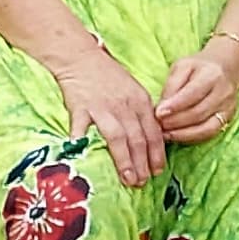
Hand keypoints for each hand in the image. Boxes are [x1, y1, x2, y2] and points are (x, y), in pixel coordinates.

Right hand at [53, 52, 167, 187]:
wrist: (81, 58)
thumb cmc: (107, 75)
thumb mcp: (132, 90)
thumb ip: (140, 112)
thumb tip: (146, 139)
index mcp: (140, 101)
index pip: (153, 132)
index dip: (156, 153)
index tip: (157, 171)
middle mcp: (125, 106)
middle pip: (138, 138)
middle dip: (142, 163)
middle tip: (143, 182)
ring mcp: (103, 107)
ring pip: (118, 137)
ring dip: (125, 160)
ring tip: (128, 178)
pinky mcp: (81, 107)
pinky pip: (81, 128)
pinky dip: (82, 143)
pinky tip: (84, 158)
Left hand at [153, 43, 238, 144]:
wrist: (226, 68)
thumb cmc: (198, 67)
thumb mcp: (182, 67)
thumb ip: (172, 85)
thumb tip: (161, 108)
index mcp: (212, 75)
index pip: (193, 93)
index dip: (175, 106)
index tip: (158, 113)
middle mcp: (223, 93)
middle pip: (198, 113)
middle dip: (174, 122)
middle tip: (155, 125)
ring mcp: (228, 108)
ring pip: (205, 127)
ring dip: (181, 133)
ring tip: (162, 134)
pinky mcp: (228, 119)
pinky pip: (209, 133)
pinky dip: (190, 138)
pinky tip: (174, 137)